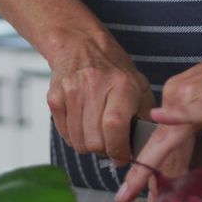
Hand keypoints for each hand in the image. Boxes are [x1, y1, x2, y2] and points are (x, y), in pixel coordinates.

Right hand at [46, 33, 153, 165]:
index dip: (118, 149)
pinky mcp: (54, 97)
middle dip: (105, 151)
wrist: (80, 45)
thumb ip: (146, 115)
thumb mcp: (139, 85)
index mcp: (121, 84)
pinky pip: (64, 134)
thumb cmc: (114, 69)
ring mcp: (71, 91)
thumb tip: (147, 146)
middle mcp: (94, 85)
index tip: (122, 156)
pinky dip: (75, 137)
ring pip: (78, 141)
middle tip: (110, 145)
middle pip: (95, 140)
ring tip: (97, 133)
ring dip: (89, 145)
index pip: (115, 127)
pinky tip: (83, 125)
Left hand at [120, 19, 201, 201]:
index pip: (161, 139)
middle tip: (123, 199)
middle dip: (142, 175)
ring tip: (143, 196)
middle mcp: (181, 93)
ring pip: (173, 138)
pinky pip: (195, 110)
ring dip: (160, 169)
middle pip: (160, 143)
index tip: (132, 192)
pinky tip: (158, 117)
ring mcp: (199, 94)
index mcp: (182, 95)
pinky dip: (177, 116)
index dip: (147, 169)